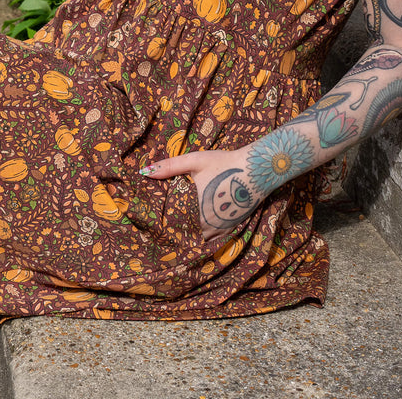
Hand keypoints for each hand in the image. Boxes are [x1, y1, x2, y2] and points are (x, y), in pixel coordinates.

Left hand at [140, 146, 258, 240]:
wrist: (256, 169)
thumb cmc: (224, 163)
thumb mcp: (195, 161)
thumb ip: (169, 167)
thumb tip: (144, 171)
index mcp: (197, 213)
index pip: (175, 229)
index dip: (164, 231)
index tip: (152, 232)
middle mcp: (210, 226)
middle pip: (188, 236)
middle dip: (176, 235)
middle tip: (161, 236)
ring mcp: (223, 229)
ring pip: (201, 240)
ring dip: (191, 238)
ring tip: (177, 236)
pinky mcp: (232, 227)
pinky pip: (215, 239)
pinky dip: (206, 238)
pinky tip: (199, 232)